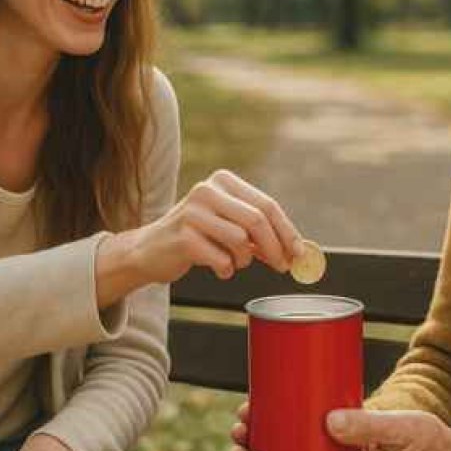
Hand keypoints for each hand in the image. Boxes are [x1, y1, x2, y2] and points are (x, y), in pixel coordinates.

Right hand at [96, 170, 303, 303]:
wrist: (151, 250)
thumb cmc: (198, 237)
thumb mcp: (229, 225)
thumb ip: (259, 232)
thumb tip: (297, 250)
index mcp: (224, 181)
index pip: (266, 205)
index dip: (287, 231)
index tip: (299, 253)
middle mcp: (208, 190)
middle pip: (257, 220)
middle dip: (275, 248)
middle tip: (282, 267)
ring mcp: (192, 211)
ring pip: (240, 241)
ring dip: (245, 260)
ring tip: (234, 262)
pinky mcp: (183, 236)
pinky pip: (221, 259)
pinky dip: (226, 270)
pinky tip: (217, 267)